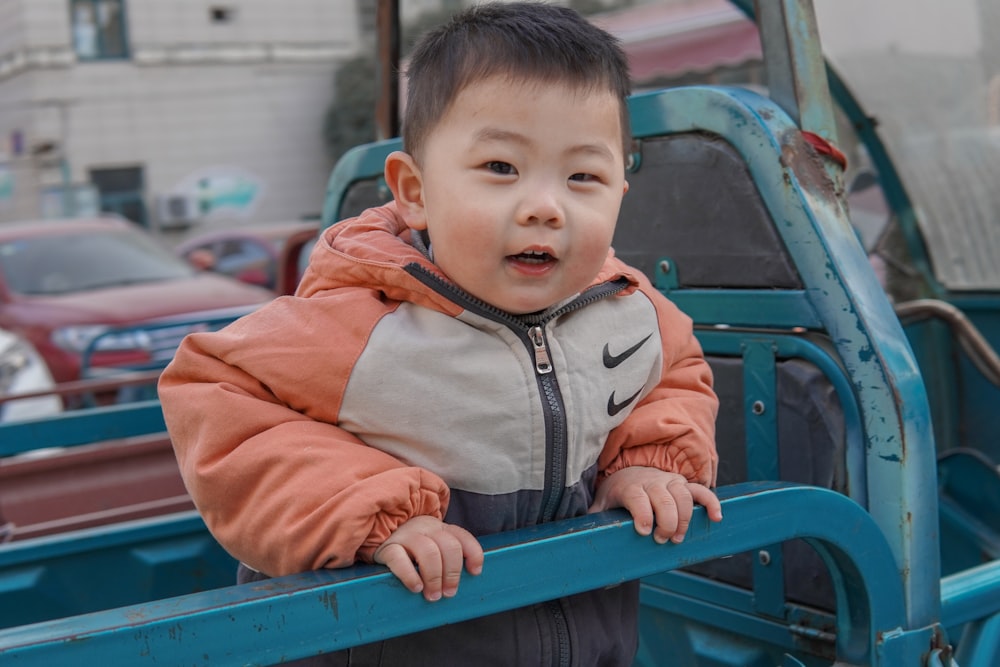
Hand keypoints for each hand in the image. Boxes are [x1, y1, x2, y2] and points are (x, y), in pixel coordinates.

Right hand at [373, 516, 483, 601]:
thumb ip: (446, 557)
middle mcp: (426, 528)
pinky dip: (410, 575)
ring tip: (433, 595)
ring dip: (435, 577)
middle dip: (453, 573)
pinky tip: (416, 587)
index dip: (473, 555)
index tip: (474, 573)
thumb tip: (460, 583)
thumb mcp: (431, 545)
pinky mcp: (387, 547)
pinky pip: (399, 558)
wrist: (376, 533)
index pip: (463, 537)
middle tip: (449, 593)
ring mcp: (406, 536)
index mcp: (440, 528)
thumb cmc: (410, 548)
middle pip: (449, 547)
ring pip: (428, 551)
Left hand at [589, 466, 722, 543]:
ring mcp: (669, 482)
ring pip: (683, 496)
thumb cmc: (615, 494)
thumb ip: (593, 522)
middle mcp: (651, 482)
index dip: (643, 515)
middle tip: (662, 540)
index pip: (638, 499)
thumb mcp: (601, 506)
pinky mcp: (682, 485)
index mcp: (630, 487)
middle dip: (666, 522)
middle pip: (664, 500)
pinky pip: (701, 491)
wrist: (628, 472)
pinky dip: (711, 502)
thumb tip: (580, 546)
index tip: (644, 531)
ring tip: (678, 538)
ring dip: (684, 518)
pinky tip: (717, 518)